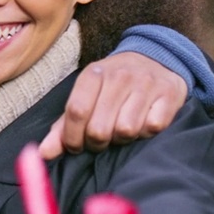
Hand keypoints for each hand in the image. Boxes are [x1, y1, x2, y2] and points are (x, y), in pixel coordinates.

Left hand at [39, 52, 186, 158]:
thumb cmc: (113, 85)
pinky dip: (146, 133)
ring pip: (126, 130)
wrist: (156, 58)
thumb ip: (63, 126)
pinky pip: (153, 127)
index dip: (72, 137)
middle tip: (100, 140)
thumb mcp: (86, 96)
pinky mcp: (168, 94)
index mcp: (93, 74)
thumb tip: (44, 154)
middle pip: (99, 128)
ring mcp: (145, 84)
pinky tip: (143, 124)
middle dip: (97, 143)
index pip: (76, 111)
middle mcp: (119, 76)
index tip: (75, 146)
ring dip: (122, 139)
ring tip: (121, 131)